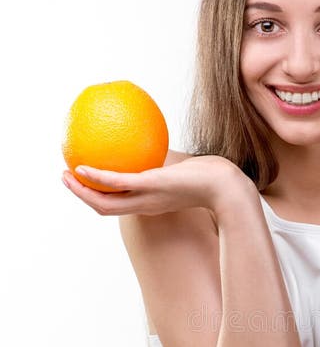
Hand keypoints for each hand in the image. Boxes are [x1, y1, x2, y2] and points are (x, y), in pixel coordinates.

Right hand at [61, 154, 249, 216]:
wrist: (227, 187)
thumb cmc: (210, 175)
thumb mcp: (184, 166)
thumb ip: (167, 158)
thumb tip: (154, 139)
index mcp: (150, 201)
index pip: (119, 204)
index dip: (98, 196)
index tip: (85, 182)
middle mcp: (145, 204)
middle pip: (105, 207)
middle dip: (82, 195)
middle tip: (65, 178)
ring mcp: (147, 197)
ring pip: (105, 202)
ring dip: (81, 191)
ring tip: (65, 176)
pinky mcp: (151, 186)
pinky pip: (118, 184)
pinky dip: (98, 178)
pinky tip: (82, 168)